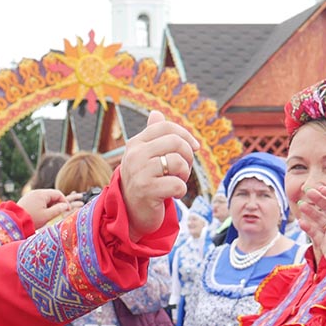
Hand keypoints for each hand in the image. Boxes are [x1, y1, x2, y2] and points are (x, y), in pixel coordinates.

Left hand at [16, 189, 70, 228]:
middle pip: (52, 194)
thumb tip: (66, 205)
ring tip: (51, 214)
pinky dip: (43, 205)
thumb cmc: (32, 219)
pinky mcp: (27, 199)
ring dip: (51, 204)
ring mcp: (30, 195)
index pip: (58, 193)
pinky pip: (39, 200)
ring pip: (45, 197)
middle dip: (58, 203)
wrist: (15, 222)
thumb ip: (58, 209)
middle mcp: (36, 192)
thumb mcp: (47, 215)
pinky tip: (43, 213)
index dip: (65, 201)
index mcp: (42, 194)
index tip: (67, 209)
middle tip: (60, 212)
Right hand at [118, 111, 198, 239]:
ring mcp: (139, 172)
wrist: (130, 213)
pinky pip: (177, 184)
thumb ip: (152, 136)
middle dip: (188, 157)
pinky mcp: (147, 190)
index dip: (186, 135)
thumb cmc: (144, 182)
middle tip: (183, 170)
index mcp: (136, 143)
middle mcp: (135, 155)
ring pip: (178, 162)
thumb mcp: (145, 157)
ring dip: (184, 175)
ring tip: (177, 182)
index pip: (166, 127)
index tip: (194, 148)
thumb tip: (156, 113)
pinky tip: (172, 195)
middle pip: (175, 142)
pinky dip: (180, 191)